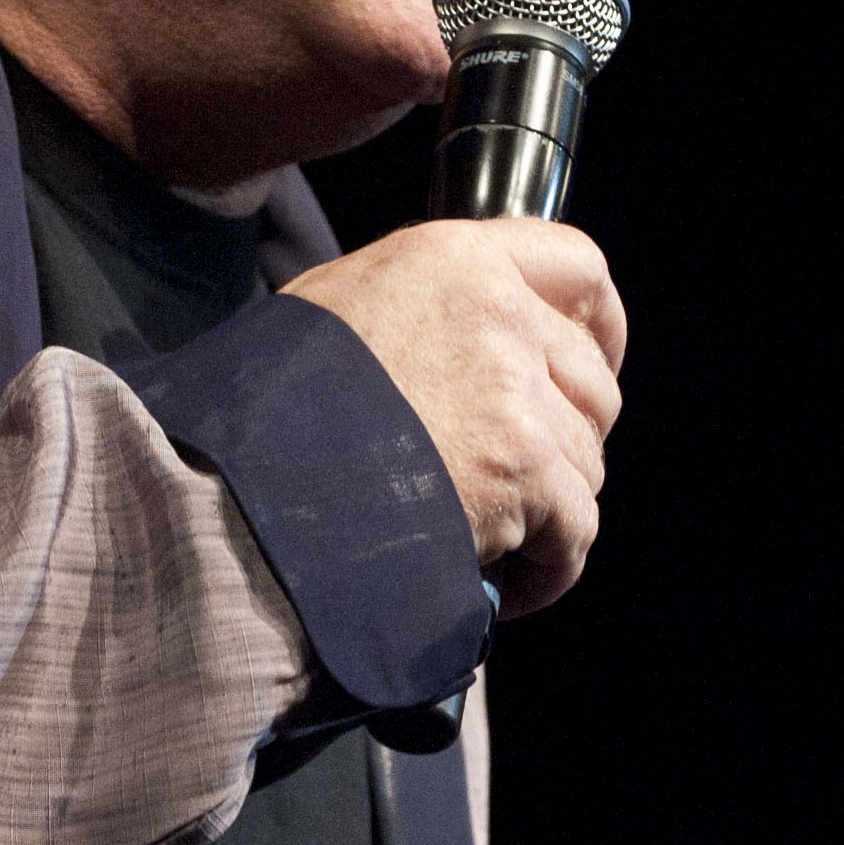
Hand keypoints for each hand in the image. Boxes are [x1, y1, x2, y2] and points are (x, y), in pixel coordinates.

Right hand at [283, 219, 625, 613]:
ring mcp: (516, 395)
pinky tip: (511, 582)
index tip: (597, 359)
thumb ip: (416, 310)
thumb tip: (450, 348)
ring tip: (498, 538)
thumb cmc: (266, 410)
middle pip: (592, 379)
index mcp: (454, 261)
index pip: (576, 267)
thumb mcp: (334, 310)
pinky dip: (553, 567)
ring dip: (552, 508)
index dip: (600, 323)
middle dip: (569, 436)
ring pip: (588, 460)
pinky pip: (578, 529)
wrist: (244, 489)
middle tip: (522, 478)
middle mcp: (498, 315)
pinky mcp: (524, 472)